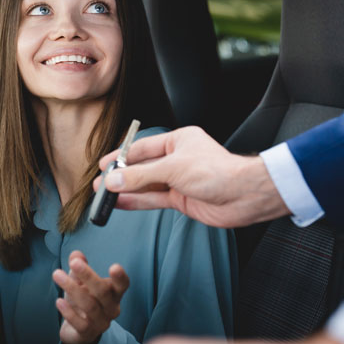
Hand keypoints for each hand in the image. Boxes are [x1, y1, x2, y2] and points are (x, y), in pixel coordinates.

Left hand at [53, 251, 129, 343]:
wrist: (77, 330)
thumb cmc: (83, 299)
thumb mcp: (80, 281)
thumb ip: (79, 266)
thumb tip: (75, 254)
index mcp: (114, 293)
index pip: (123, 285)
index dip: (120, 277)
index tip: (114, 266)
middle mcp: (112, 309)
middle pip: (103, 292)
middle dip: (88, 276)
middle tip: (74, 263)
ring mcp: (102, 323)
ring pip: (90, 306)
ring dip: (72, 289)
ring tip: (57, 274)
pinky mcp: (88, 334)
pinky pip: (80, 323)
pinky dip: (69, 312)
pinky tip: (58, 302)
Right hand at [93, 126, 289, 227]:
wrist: (243, 196)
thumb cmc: (217, 172)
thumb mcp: (173, 169)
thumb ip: (141, 176)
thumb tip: (114, 180)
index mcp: (178, 140)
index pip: (142, 147)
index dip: (121, 156)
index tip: (103, 164)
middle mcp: (177, 159)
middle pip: (142, 167)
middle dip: (121, 176)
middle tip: (100, 183)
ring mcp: (179, 180)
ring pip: (146, 185)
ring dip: (126, 190)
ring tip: (104, 195)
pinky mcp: (181, 198)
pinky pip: (154, 199)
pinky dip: (137, 201)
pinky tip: (121, 203)